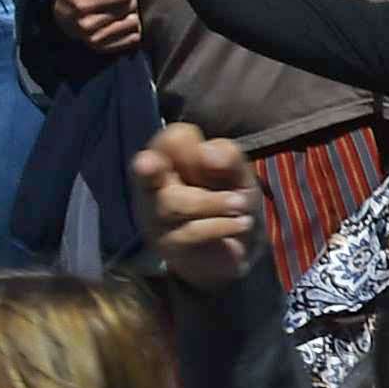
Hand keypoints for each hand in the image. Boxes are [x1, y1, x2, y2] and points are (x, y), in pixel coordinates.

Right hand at [53, 0, 147, 56]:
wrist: (61, 19)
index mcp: (80, 4)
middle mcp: (87, 26)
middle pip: (129, 6)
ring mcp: (95, 40)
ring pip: (134, 23)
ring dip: (131, 13)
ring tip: (120, 7)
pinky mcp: (104, 50)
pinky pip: (133, 38)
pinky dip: (132, 29)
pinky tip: (120, 20)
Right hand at [132, 122, 254, 291]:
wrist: (238, 248)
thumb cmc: (231, 199)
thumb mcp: (239, 174)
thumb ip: (228, 157)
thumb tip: (207, 153)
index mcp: (171, 160)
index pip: (169, 139)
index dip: (189, 143)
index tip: (206, 155)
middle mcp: (153, 186)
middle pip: (147, 168)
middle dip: (156, 169)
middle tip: (186, 169)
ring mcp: (155, 217)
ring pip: (171, 204)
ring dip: (215, 203)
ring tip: (240, 205)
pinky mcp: (167, 244)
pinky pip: (190, 232)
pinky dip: (222, 226)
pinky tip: (241, 224)